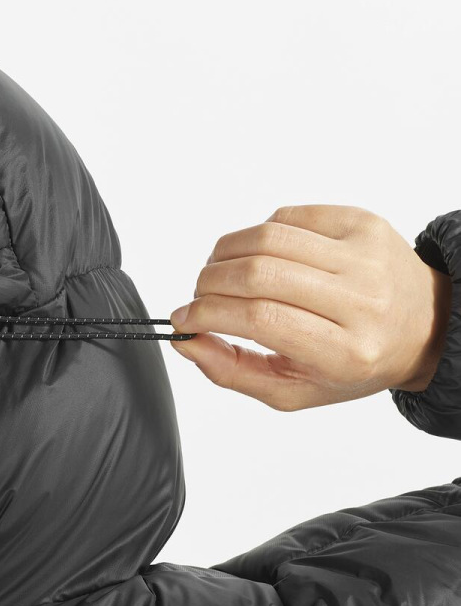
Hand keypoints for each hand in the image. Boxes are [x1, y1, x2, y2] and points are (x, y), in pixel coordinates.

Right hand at [167, 205, 452, 410]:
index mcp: (347, 350)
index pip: (260, 319)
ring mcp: (365, 254)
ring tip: (218, 275)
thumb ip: (232, 371)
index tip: (184, 318)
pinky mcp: (361, 220)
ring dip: (224, 254)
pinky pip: (287, 216)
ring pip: (267, 237)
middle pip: (259, 273)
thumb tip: (185, 339)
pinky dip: (256, 236)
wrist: (421, 325)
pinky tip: (257, 256)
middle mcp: (362, 299)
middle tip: (198, 297)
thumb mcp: (292, 389)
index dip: (209, 313)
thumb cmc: (352, 362)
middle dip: (210, 283)